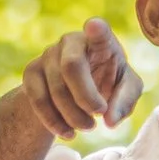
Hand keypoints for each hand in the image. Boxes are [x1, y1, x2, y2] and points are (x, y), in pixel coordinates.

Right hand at [18, 19, 139, 141]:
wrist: (76, 90)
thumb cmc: (109, 83)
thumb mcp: (126, 90)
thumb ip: (125, 102)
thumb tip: (110, 121)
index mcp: (100, 40)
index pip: (98, 30)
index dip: (96, 29)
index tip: (94, 27)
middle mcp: (71, 41)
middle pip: (72, 67)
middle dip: (85, 98)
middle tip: (98, 116)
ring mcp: (48, 54)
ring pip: (56, 89)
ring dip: (73, 115)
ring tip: (87, 127)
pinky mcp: (31, 71)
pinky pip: (38, 100)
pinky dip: (54, 121)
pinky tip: (68, 132)